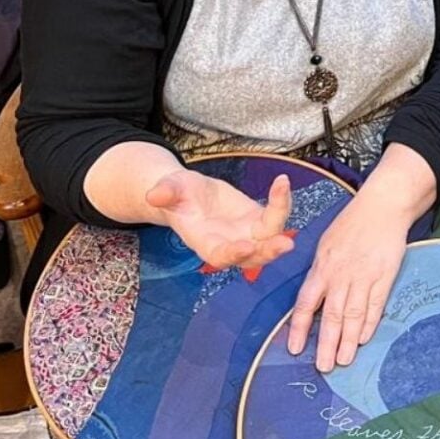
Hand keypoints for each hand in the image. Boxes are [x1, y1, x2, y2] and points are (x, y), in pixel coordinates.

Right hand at [145, 170, 294, 271]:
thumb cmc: (176, 195)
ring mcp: (247, 233)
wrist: (190, 194)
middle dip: (268, 252)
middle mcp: (230, 243)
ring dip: (282, 226)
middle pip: (253, 257)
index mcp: (205, 243)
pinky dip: (282, 201)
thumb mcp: (169, 190)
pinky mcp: (258, 219)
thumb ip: (165, 193)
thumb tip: (153, 195)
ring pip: (270, 239)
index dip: (233, 254)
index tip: (246, 246)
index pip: (220, 256)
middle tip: (284, 245)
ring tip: (286, 202)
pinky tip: (283, 181)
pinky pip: (275, 214)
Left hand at [286, 194, 412, 371]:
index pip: (306, 303)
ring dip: (348, 340)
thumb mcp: (326, 245)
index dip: (300, 328)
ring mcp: (364, 276)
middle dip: (327, 343)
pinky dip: (370, 323)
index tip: (296, 349)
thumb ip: (320, 273)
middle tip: (324, 367)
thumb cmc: (352, 224)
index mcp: (322, 267)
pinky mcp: (385, 275)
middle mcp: (340, 274)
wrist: (382, 206)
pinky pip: (376, 304)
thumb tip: (313, 300)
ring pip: (353, 314)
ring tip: (344, 360)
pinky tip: (364, 338)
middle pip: (331, 315)